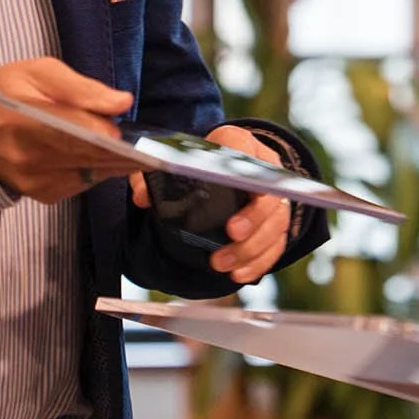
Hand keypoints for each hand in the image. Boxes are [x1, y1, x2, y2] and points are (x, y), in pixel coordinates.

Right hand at [0, 57, 140, 202]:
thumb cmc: (5, 93)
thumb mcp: (36, 73)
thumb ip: (79, 87)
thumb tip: (120, 102)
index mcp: (20, 120)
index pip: (67, 131)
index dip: (100, 134)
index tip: (124, 132)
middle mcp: (26, 157)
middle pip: (84, 157)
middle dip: (121, 152)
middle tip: (152, 147)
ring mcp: (33, 181)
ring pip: (89, 174)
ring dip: (116, 164)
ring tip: (140, 152)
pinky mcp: (42, 195)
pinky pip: (81, 184)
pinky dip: (99, 171)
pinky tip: (109, 158)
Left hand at [128, 125, 292, 284]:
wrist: (232, 163)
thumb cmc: (206, 159)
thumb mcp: (179, 158)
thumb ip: (157, 174)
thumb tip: (142, 197)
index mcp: (240, 144)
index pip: (246, 149)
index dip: (246, 171)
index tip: (245, 187)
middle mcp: (266, 169)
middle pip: (270, 195)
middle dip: (253, 218)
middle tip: (231, 233)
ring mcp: (275, 198)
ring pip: (276, 225)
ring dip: (251, 248)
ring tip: (222, 263)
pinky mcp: (276, 223)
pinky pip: (276, 245)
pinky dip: (258, 262)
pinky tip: (239, 274)